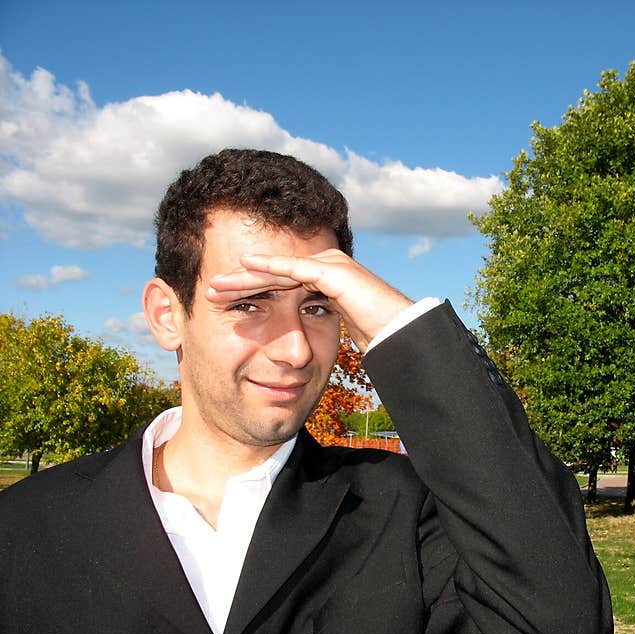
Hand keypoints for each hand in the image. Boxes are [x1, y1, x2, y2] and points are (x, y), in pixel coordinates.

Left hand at [205, 249, 413, 351]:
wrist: (401, 337)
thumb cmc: (377, 337)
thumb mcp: (337, 331)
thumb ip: (318, 326)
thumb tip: (300, 344)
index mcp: (325, 281)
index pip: (279, 283)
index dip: (250, 291)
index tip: (222, 302)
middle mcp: (326, 266)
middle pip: (274, 272)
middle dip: (240, 281)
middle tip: (210, 289)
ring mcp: (331, 265)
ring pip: (279, 268)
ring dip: (246, 276)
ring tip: (217, 283)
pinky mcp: (334, 271)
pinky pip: (295, 267)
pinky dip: (269, 266)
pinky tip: (245, 266)